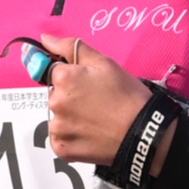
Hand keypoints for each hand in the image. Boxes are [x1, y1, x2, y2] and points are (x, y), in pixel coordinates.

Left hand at [39, 35, 151, 165]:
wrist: (143, 132)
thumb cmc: (127, 96)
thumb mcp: (104, 63)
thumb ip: (71, 47)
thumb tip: (45, 39)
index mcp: (63, 78)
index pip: (55, 72)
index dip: (75, 77)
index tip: (91, 86)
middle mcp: (55, 102)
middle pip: (56, 95)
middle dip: (71, 97)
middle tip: (97, 103)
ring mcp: (57, 128)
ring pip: (57, 117)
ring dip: (70, 117)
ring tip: (96, 120)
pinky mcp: (60, 148)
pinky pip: (60, 138)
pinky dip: (71, 136)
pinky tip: (90, 133)